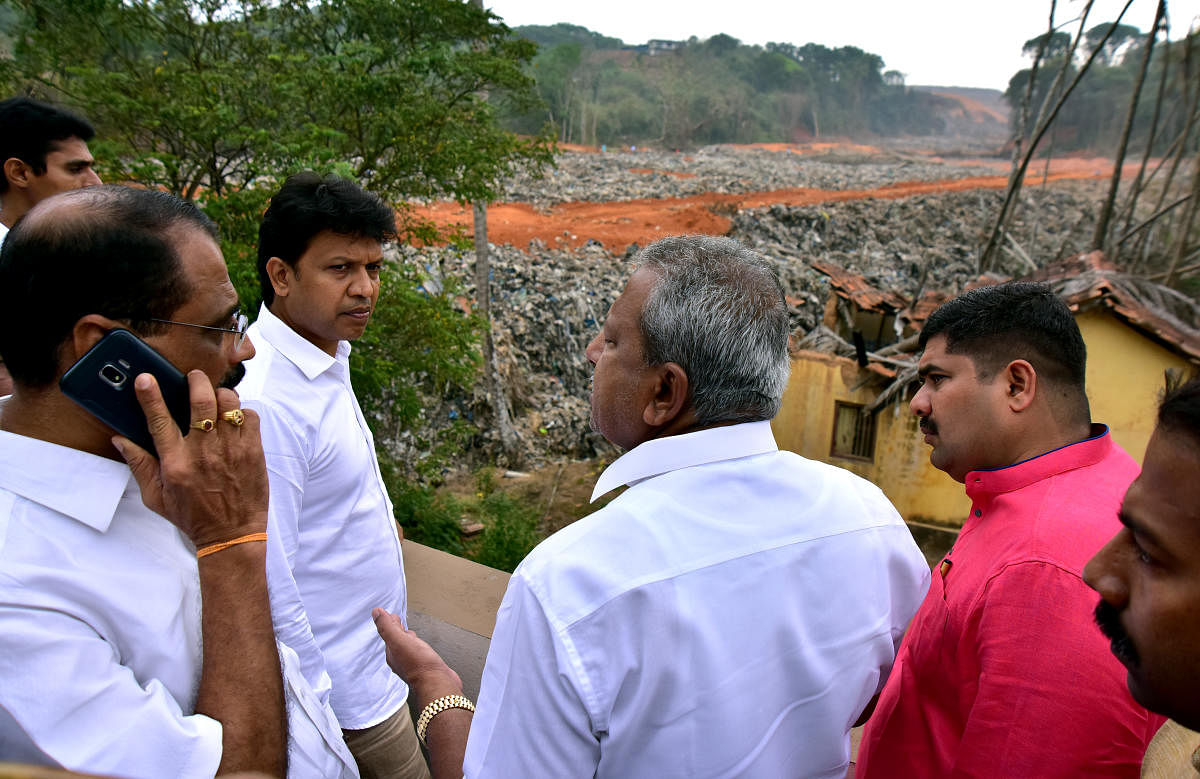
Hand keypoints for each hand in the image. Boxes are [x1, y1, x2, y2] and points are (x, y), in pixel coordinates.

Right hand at [113, 370, 268, 547]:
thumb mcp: (156, 497)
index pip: (160, 421)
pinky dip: (241, 411)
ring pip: (229, 403)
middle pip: (202, 401)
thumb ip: (139, 465)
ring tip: (215, 399)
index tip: (145, 379)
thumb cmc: (192, 517)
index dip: (151, 396)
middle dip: (195, 381)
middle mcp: (204, 452)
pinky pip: (250, 416)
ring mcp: (232, 450)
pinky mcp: (253, 452)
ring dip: (220, 395)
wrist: (232, 535)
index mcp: (176, 463)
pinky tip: (234, 419)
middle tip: (192, 377)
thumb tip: (120, 440)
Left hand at [373, 608, 462, 708]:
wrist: (438, 683)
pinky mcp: (426, 666)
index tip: (391, 614)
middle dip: (398, 630)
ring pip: (408, 647)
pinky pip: (419, 653)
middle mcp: (401, 660)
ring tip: (410, 634)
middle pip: (397, 641)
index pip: (388, 634)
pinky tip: (423, 647)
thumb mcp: (399, 640)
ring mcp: (413, 664)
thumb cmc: (420, 664)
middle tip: (398, 621)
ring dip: (408, 638)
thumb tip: (376, 612)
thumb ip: (387, 626)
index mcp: (392, 653)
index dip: (390, 622)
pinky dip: (419, 646)